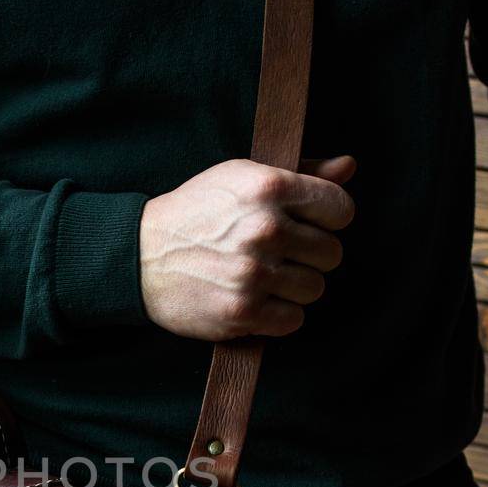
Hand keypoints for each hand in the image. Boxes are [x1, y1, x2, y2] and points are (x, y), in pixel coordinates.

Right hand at [138, 155, 356, 340]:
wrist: (139, 256)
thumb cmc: (196, 213)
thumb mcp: (241, 177)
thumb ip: (300, 173)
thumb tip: (348, 167)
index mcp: (268, 186)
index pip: (340, 209)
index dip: (329, 219)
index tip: (309, 225)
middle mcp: (264, 228)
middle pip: (331, 253)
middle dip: (310, 256)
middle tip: (280, 254)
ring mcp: (253, 273)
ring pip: (315, 289)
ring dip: (294, 287)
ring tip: (264, 277)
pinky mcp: (242, 312)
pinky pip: (293, 319)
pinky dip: (278, 315)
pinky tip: (256, 299)